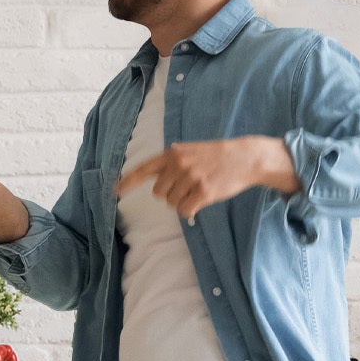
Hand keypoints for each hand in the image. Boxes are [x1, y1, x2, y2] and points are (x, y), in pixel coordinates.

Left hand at [115, 136, 297, 220]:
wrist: (245, 157)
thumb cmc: (217, 156)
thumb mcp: (191, 150)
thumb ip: (173, 159)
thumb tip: (154, 171)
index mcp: (173, 154)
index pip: (144, 169)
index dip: (128, 181)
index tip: (114, 190)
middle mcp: (179, 165)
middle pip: (158, 193)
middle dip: (170, 195)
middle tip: (187, 188)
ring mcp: (191, 178)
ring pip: (172, 204)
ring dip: (182, 203)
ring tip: (198, 191)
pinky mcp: (203, 192)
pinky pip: (184, 211)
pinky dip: (190, 211)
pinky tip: (201, 201)